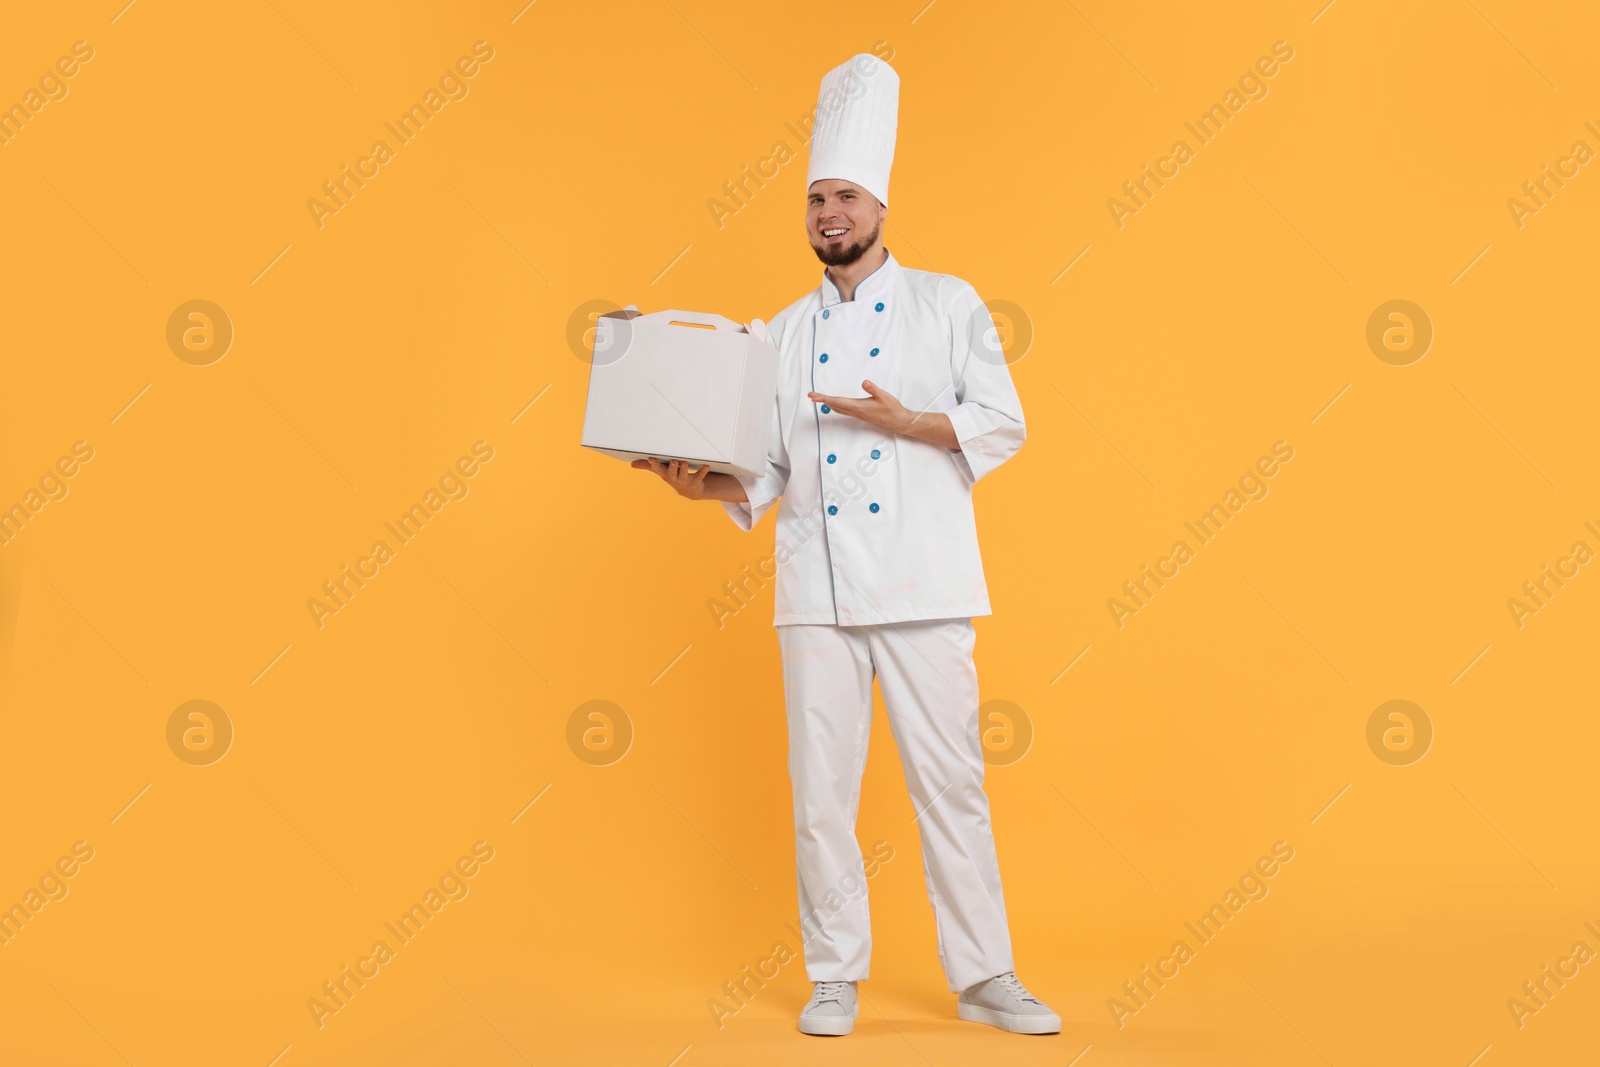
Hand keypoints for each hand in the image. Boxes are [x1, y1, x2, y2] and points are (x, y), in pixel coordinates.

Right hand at [632, 457, 712, 499]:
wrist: (690, 492)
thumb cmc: (673, 477)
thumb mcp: (660, 472)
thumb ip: (647, 466)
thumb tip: (631, 464)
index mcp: (666, 474)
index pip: (658, 469)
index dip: (655, 464)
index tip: (651, 458)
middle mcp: (674, 478)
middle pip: (672, 472)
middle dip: (672, 467)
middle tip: (673, 460)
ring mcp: (685, 480)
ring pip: (684, 474)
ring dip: (685, 468)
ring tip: (685, 462)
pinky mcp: (696, 481)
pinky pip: (699, 475)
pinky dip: (703, 471)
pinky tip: (706, 466)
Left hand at [807, 380, 957, 447]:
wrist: (899, 422)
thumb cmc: (892, 409)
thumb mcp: (884, 396)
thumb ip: (874, 389)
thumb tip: (864, 382)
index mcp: (859, 406)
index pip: (837, 401)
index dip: (824, 398)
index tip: (814, 396)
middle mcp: (856, 412)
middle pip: (835, 405)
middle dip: (822, 400)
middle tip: (811, 396)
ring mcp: (859, 414)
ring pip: (839, 408)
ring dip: (828, 403)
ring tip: (819, 399)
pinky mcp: (862, 415)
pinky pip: (845, 410)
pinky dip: (837, 406)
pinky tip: (835, 405)